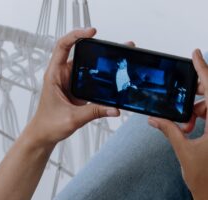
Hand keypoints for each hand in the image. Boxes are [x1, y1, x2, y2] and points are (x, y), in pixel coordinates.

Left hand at [26, 28, 121, 146]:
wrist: (44, 135)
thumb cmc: (48, 124)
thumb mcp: (72, 118)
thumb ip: (94, 112)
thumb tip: (114, 108)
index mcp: (54, 75)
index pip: (62, 46)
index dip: (76, 35)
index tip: (91, 32)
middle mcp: (61, 75)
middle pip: (78, 53)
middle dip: (96, 47)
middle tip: (114, 47)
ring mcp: (69, 81)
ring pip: (86, 65)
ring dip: (100, 62)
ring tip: (118, 59)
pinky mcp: (76, 89)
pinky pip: (89, 77)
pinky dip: (100, 76)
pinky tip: (112, 77)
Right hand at [148, 49, 207, 199]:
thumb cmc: (206, 179)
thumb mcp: (184, 150)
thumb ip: (169, 130)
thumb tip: (155, 118)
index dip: (203, 69)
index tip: (196, 54)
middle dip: (195, 92)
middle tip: (181, 92)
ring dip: (195, 110)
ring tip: (183, 122)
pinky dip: (199, 117)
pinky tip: (188, 126)